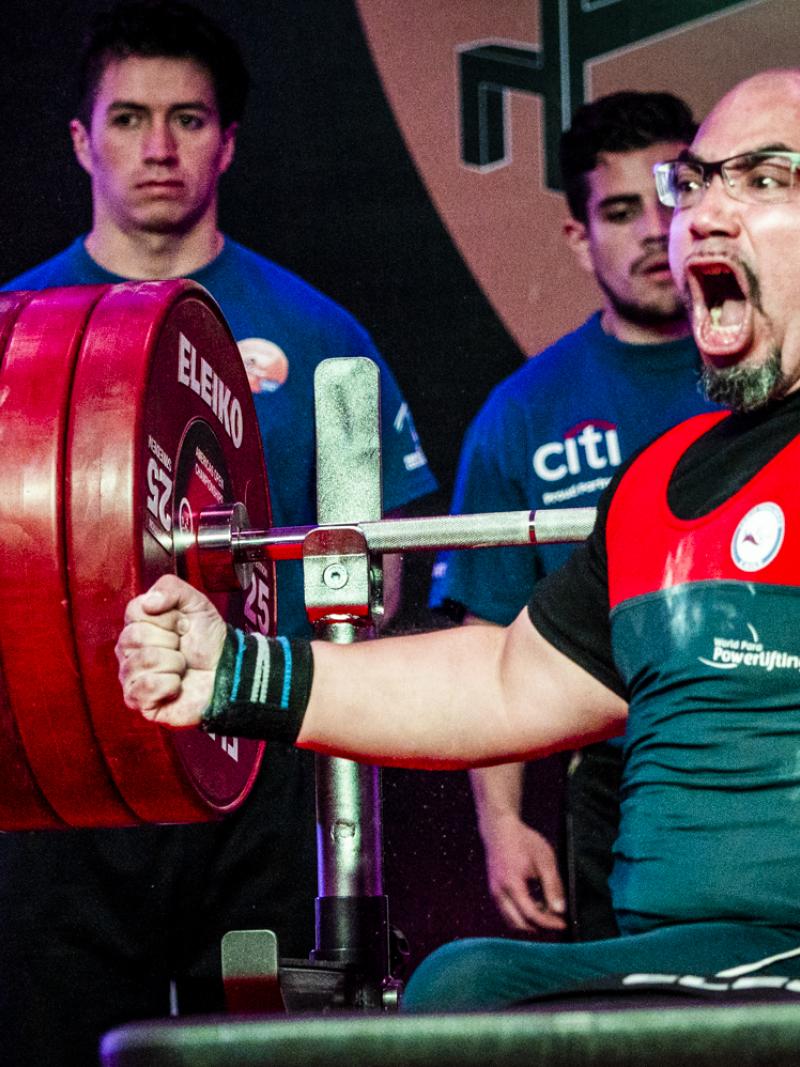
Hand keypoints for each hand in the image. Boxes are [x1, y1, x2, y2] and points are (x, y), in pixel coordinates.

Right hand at [116, 574, 226, 727]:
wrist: (227, 671)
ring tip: (182, 667)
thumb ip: (171, 588)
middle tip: (183, 648)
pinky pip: (145, 688)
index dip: (166, 617)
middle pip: (135, 636)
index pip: (135, 611)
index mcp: (137, 625)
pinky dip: (170, 685)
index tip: (182, 625)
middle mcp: (128, 651)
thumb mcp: (196, 603)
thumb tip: (149, 602)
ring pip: (143, 661)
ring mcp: (131, 676)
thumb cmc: (208, 640)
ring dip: (174, 663)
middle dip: (171, 641)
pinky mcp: (139, 701)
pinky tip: (177, 686)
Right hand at [481, 812, 566, 932]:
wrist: (500, 828)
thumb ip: (553, 886)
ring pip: (511, 921)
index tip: (563, 924)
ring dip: (530, 922)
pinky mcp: (494, 891)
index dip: (549, 923)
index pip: (531, 915)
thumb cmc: (523, 841)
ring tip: (546, 911)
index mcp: (512, 884)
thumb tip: (560, 910)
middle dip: (539, 927)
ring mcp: (494, 893)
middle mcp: (499, 893)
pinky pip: (507, 912)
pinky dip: (521, 915)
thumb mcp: (545, 860)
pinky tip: (535, 904)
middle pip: (519, 925)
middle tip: (556, 921)